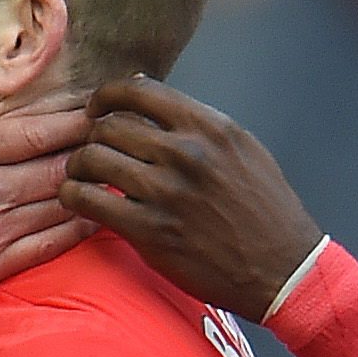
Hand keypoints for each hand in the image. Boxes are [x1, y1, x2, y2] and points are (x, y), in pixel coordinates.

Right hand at [0, 7, 90, 339]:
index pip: (38, 132)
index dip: (77, 120)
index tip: (102, 108)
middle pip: (60, 168)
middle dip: (93, 152)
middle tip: (122, 139)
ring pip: (60, 207)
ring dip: (92, 189)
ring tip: (118, 172)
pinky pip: (47, 248)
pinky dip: (77, 231)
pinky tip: (97, 216)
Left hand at [59, 78, 322, 319]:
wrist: (282, 269)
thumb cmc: (263, 209)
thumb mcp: (240, 148)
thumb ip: (193, 120)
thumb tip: (140, 87)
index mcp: (209, 127)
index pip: (137, 90)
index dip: (105, 96)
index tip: (96, 110)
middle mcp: (186, 153)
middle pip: (108, 125)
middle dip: (91, 137)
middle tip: (91, 153)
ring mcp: (166, 192)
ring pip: (91, 158)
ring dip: (78, 167)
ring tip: (84, 177)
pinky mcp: (149, 230)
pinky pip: (87, 200)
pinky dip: (74, 196)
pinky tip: (80, 201)